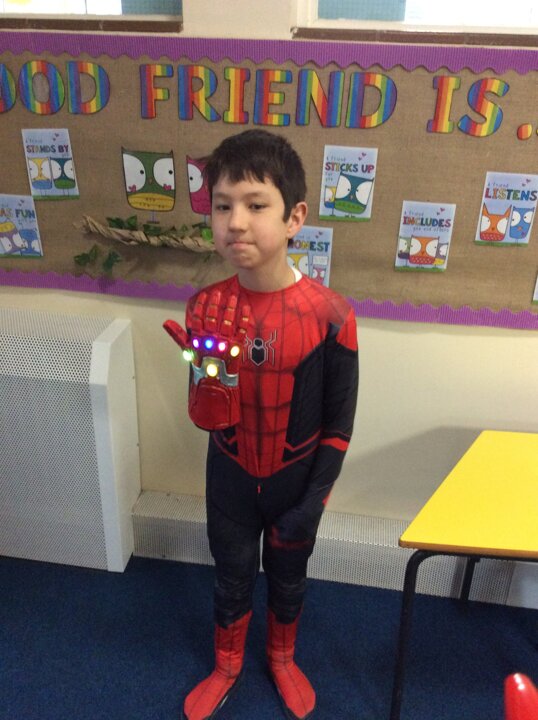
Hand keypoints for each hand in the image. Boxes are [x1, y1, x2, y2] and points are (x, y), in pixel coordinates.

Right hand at [164, 290, 249, 429]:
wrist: (214, 382)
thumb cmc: (200, 364)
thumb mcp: (187, 350)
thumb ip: (177, 334)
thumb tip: (165, 322)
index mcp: (198, 338)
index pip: (199, 317)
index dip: (202, 305)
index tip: (205, 295)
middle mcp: (210, 339)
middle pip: (213, 317)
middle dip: (215, 304)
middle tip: (218, 293)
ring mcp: (224, 342)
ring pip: (227, 321)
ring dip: (230, 308)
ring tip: (232, 297)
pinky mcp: (236, 346)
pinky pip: (241, 330)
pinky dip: (244, 319)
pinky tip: (245, 308)